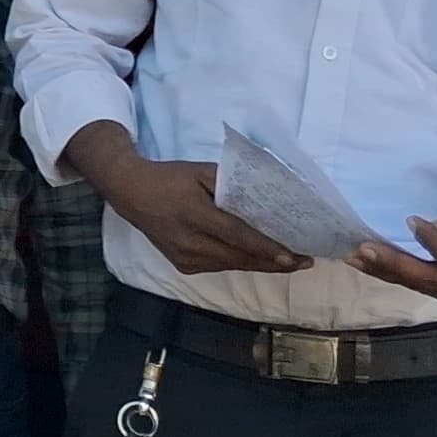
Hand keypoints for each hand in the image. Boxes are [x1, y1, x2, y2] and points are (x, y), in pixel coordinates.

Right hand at [68, 124, 305, 275]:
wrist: (131, 193)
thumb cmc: (170, 178)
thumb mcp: (200, 171)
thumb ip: (231, 183)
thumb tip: (264, 194)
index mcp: (195, 214)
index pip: (237, 236)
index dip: (266, 248)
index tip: (293, 256)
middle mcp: (190, 242)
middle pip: (239, 257)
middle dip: (274, 262)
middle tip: (305, 261)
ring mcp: (185, 258)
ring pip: (232, 265)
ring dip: (261, 265)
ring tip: (289, 262)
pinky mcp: (184, 265)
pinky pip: (220, 266)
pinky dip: (241, 262)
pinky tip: (259, 259)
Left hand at [351, 189, 436, 308]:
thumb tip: (435, 227)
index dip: (432, 241)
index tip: (410, 220)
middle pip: (432, 279)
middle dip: (394, 264)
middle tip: (361, 250)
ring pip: (424, 288)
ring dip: (387, 273)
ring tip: (356, 258)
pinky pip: (426, 289)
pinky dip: (398, 277)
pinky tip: (374, 267)